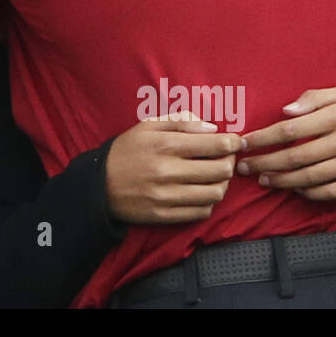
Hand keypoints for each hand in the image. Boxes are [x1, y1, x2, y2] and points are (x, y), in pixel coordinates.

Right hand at [104, 113, 242, 222]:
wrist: (99, 184)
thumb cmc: (127, 150)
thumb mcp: (147, 126)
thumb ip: (180, 121)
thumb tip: (212, 128)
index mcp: (165, 145)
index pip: (215, 145)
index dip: (234, 142)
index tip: (236, 141)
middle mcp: (168, 171)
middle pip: (221, 170)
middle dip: (230, 162)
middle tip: (226, 158)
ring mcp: (167, 196)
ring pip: (215, 193)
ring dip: (222, 184)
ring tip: (215, 176)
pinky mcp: (165, 215)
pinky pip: (201, 212)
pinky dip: (209, 201)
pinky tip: (201, 191)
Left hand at [237, 86, 335, 200]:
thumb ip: (314, 98)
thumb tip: (284, 111)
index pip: (290, 129)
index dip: (263, 138)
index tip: (243, 144)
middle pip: (296, 156)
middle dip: (265, 163)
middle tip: (245, 167)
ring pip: (311, 177)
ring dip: (282, 181)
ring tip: (264, 180)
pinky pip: (332, 191)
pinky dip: (310, 193)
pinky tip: (296, 189)